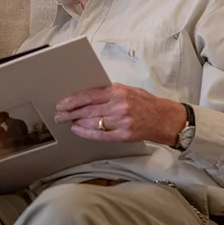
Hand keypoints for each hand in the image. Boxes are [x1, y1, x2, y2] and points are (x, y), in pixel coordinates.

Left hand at [54, 84, 186, 144]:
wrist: (164, 119)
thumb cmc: (145, 103)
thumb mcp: (128, 90)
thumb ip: (109, 92)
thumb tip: (87, 95)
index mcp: (118, 91)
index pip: (89, 95)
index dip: (72, 100)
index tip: (62, 103)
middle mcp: (119, 106)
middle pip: (87, 110)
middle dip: (69, 113)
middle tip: (59, 115)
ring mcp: (121, 121)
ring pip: (91, 122)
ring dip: (76, 122)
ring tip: (68, 122)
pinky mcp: (123, 134)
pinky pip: (100, 135)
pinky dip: (86, 133)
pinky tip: (78, 130)